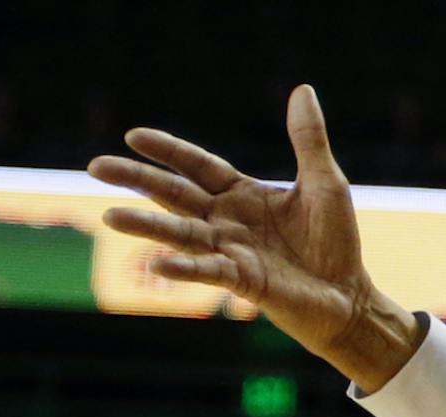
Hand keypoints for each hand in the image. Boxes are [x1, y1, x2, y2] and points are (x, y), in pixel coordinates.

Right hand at [89, 85, 424, 390]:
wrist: (350, 297)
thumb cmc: (336, 243)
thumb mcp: (325, 183)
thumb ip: (308, 141)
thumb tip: (302, 90)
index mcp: (242, 195)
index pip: (197, 166)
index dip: (168, 151)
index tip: (133, 136)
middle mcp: (228, 222)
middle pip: (175, 195)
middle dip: (137, 180)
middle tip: (95, 167)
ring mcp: (232, 252)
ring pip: (181, 234)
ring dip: (146, 226)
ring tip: (110, 217)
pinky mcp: (244, 281)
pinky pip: (209, 272)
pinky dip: (184, 269)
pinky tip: (157, 264)